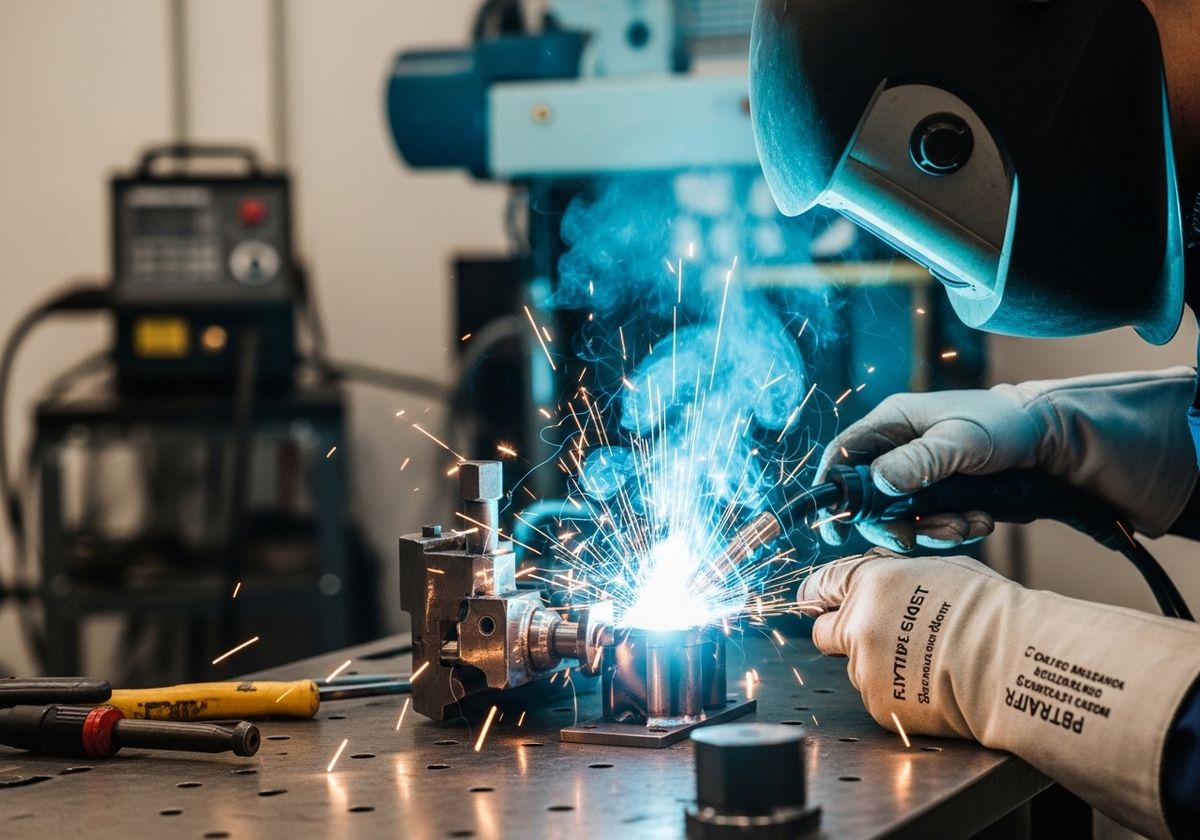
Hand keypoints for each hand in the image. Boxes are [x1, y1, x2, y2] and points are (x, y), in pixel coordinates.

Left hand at [797, 550, 1199, 838]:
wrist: (1013, 664)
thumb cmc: (990, 613)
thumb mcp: (940, 571)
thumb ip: (895, 580)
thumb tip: (880, 586)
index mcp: (870, 584)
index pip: (821, 584)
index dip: (818, 594)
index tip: (815, 601)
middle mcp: (858, 625)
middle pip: (823, 633)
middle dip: (842, 635)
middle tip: (878, 639)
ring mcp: (866, 668)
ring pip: (856, 668)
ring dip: (878, 667)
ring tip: (927, 665)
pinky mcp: (880, 705)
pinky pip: (878, 697)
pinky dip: (897, 695)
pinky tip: (931, 687)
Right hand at [814, 368, 1197, 550]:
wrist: (1055, 442)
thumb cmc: (1007, 427)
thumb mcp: (962, 442)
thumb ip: (919, 462)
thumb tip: (879, 484)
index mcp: (892, 423)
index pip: (843, 457)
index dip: (832, 492)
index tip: (835, 528)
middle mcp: (899, 448)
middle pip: (869, 498)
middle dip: (895, 524)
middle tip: (918, 539)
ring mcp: (919, 473)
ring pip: (900, 516)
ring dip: (930, 531)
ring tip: (967, 525)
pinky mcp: (940, 494)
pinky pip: (928, 523)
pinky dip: (950, 530)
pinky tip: (979, 521)